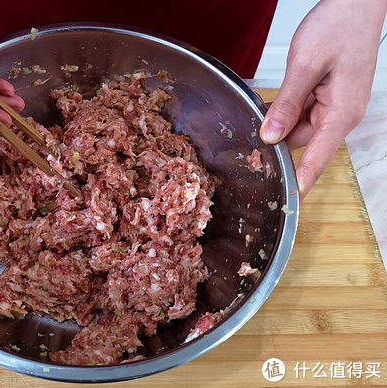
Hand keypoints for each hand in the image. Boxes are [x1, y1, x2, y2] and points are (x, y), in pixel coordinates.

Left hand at [260, 0, 386, 197]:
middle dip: (276, 141)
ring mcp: (334, 106)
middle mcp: (340, 114)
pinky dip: (285, 110)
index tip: (288, 201)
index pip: (318, 158)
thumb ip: (287, 103)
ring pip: (298, 128)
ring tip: (260, 110)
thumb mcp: (305, 65)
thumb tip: (271, 135)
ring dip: (279, 122)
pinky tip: (271, 103)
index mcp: (342, 113)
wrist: (355, 4)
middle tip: (247, 140)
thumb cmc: (339, 27)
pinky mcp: (327, 97)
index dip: (300, 180)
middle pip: (301, 143)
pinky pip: (301, 113)